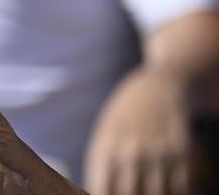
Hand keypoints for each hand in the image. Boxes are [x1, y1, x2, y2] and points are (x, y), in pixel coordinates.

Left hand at [85, 68, 197, 194]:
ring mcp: (158, 154)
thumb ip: (99, 168)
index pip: (101, 190)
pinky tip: (164, 189)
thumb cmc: (123, 118)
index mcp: (105, 149)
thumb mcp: (103, 137)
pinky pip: (181, 189)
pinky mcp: (182, 155)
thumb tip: (92, 193)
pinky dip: (173, 193)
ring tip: (144, 190)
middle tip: (128, 192)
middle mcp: (132, 153)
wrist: (156, 89)